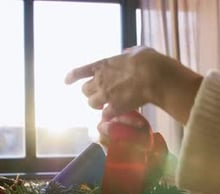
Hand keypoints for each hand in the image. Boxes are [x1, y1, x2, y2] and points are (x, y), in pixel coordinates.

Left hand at [65, 46, 202, 123]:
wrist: (153, 76)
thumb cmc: (147, 61)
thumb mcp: (136, 50)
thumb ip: (128, 53)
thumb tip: (127, 53)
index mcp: (103, 65)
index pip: (80, 71)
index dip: (72, 77)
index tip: (66, 81)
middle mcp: (100, 80)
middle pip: (85, 90)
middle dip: (91, 93)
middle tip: (99, 94)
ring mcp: (106, 95)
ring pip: (91, 103)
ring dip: (97, 105)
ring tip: (105, 106)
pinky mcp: (114, 108)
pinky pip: (105, 116)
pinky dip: (108, 116)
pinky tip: (114, 116)